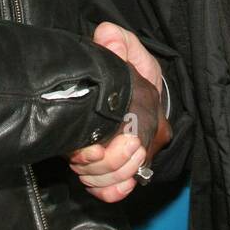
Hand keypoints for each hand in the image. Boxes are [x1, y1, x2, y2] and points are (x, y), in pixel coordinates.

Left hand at [68, 23, 170, 202]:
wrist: (127, 87)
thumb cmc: (125, 66)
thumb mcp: (121, 46)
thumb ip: (115, 39)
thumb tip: (106, 38)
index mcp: (148, 109)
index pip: (135, 148)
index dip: (107, 154)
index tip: (87, 148)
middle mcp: (152, 136)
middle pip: (126, 169)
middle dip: (96, 166)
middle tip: (78, 155)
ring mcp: (143, 153)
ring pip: (123, 181)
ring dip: (96, 178)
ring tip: (80, 161)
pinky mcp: (133, 167)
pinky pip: (123, 190)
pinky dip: (105, 191)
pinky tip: (90, 182)